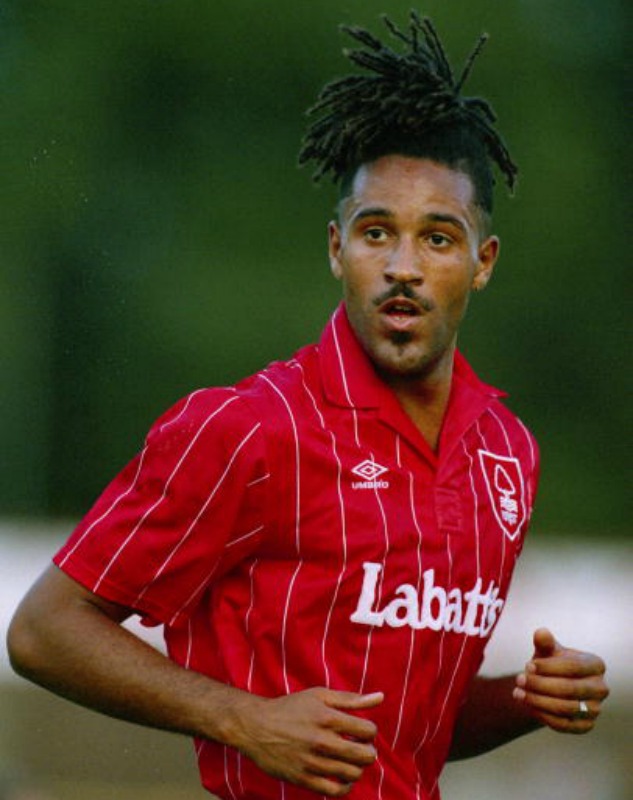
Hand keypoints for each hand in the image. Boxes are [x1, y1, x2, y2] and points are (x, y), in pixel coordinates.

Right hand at [231, 687, 382, 795]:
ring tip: (351, 761)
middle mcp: (322, 740)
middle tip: (361, 748)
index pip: (368, 730)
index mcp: (328, 717)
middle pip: (364, 755)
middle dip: (368, 751)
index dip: (370, 731)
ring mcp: (312, 762)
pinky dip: (345, 787)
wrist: (256, 727)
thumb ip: (351, 699)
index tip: (361, 731)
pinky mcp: (303, 779)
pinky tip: (343, 778)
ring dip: (358, 768)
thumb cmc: (290, 708)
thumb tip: (381, 697)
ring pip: (352, 774)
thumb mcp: (319, 696)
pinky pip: (334, 791)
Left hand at [513, 628, 608, 732]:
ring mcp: (595, 709)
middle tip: (519, 679)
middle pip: (569, 689)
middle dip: (540, 684)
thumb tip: (541, 633)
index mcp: (596, 665)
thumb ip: (544, 642)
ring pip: (565, 708)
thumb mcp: (548, 651)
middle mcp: (600, 688)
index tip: (527, 666)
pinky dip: (542, 715)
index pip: (573, 667)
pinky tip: (527, 704)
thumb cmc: (552, 663)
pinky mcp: (586, 726)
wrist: (553, 685)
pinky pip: (563, 724)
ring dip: (538, 700)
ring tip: (518, 692)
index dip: (548, 667)